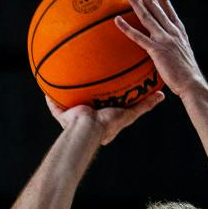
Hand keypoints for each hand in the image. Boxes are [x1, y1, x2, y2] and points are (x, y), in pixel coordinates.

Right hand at [47, 90, 164, 145]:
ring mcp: (74, 117)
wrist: (89, 129)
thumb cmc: (109, 123)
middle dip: (84, 94)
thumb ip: (144, 105)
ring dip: (65, 95)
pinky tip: (46, 89)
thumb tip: (161, 96)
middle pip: (85, 102)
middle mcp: (87, 118)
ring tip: (63, 79)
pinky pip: (54, 107)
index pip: (102, 105)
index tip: (105, 87)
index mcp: (101, 119)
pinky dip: (50, 100)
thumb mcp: (130, 113)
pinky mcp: (63, 116)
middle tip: (86, 80)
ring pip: (68, 104)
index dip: (103, 98)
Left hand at [114, 0, 205, 96]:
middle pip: (155, 4)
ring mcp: (164, 39)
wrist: (192, 83)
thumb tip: (160, 40)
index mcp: (177, 28)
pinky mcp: (157, 51)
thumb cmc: (185, 72)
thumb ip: (171, 42)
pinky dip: (127, 28)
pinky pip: (139, 37)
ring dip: (136, 1)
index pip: (166, 3)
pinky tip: (117, 20)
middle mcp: (171, 30)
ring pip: (147, 16)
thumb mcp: (180, 51)